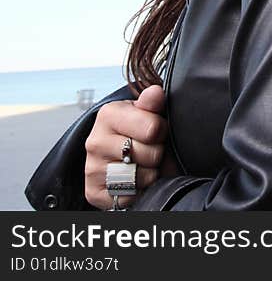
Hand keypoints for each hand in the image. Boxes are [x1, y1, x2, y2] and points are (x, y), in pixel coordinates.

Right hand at [84, 85, 168, 209]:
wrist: (114, 150)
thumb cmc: (136, 127)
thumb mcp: (144, 110)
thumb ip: (152, 102)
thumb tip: (156, 92)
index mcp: (108, 115)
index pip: (153, 129)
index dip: (162, 130)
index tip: (157, 129)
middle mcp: (95, 142)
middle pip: (150, 155)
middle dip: (158, 152)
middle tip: (150, 147)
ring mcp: (92, 168)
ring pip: (140, 177)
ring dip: (150, 173)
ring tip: (144, 162)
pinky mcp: (93, 192)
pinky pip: (130, 196)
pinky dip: (139, 190)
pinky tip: (135, 179)